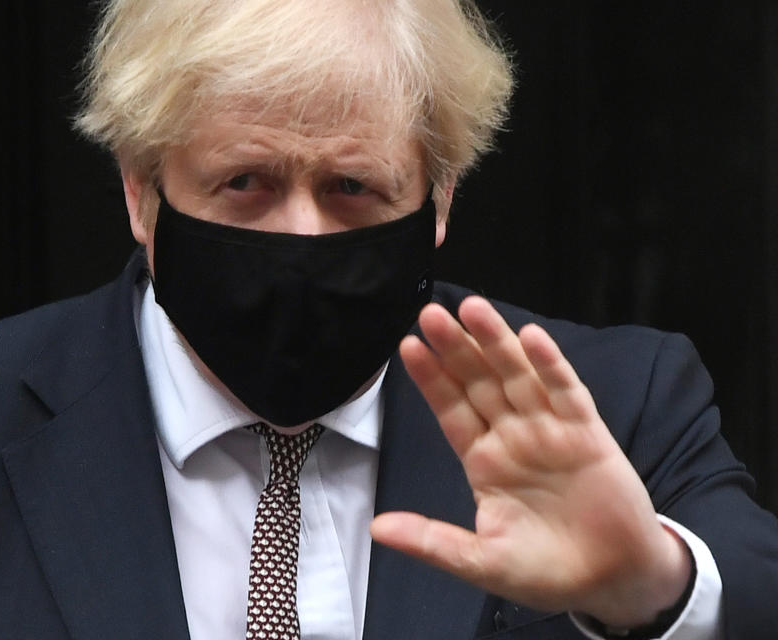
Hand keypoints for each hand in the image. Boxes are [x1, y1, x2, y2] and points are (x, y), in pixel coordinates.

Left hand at [370, 297, 691, 627]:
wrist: (613, 583)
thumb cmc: (544, 571)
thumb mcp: (480, 561)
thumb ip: (432, 541)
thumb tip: (376, 528)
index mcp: (483, 461)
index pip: (450, 410)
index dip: (431, 379)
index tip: (408, 345)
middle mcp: (512, 437)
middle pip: (479, 382)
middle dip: (456, 348)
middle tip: (430, 313)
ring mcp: (550, 431)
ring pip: (518, 377)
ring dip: (497, 342)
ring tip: (472, 308)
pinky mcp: (588, 435)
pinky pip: (567, 393)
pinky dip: (551, 366)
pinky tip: (532, 339)